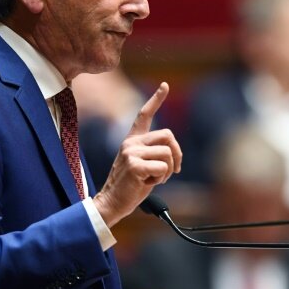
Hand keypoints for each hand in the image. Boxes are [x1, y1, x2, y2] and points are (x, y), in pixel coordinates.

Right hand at [93, 82, 181, 226]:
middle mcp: (131, 142)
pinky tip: (147, 184)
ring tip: (153, 180)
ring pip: (168, 154)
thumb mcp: (143, 166)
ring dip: (168, 171)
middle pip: (168, 136)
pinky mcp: (134, 165)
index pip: (144, 115)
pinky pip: (162, 168)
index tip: (165, 85)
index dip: (156, 99)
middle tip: (173, 171)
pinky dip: (161, 180)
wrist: (111, 203)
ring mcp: (131, 152)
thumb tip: (175, 155)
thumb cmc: (130, 187)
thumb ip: (154, 155)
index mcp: (132, 140)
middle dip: (177, 155)